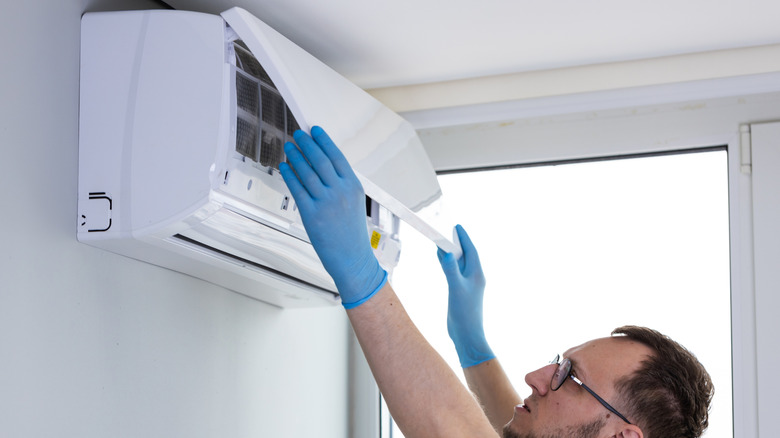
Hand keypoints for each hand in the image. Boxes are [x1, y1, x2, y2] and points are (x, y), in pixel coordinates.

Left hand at [280, 126, 385, 307]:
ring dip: (296, 156)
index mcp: (353, 186)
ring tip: (290, 147)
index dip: (324, 141)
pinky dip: (289, 175)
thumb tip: (320, 163)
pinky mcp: (311, 214)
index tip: (315, 130)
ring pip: (307, 172)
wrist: (352, 258)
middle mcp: (340, 192)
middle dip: (307, 144)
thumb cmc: (352, 232)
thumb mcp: (354, 202)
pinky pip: (297, 189)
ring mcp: (325, 203)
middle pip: (320, 160)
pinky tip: (285, 167)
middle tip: (298, 134)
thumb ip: (340, 183)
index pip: (337, 156)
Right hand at [437, 225, 494, 366]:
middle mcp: (474, 277)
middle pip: (465, 255)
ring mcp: (467, 285)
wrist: (466, 335)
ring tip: (442, 243)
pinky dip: (448, 264)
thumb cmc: (465, 313)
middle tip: (448, 232)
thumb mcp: (456, 288)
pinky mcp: (460, 291)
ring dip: (451, 253)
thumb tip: (445, 253)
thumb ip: (450, 270)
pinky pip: (454, 272)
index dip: (464, 238)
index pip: (471, 251)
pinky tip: (442, 261)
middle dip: (457, 243)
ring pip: (459, 264)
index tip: (457, 227)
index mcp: (477, 274)